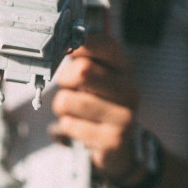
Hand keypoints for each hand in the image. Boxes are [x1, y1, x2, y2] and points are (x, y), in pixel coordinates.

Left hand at [50, 32, 140, 179]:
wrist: (118, 143)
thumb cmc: (99, 100)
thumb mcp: (96, 73)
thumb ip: (81, 57)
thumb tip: (58, 44)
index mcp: (125, 67)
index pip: (103, 44)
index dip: (78, 45)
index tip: (66, 51)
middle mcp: (129, 90)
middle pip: (82, 71)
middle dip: (65, 79)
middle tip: (70, 86)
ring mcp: (124, 117)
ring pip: (67, 101)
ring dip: (63, 106)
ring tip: (77, 109)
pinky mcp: (111, 141)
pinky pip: (68, 125)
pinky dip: (68, 125)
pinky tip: (83, 126)